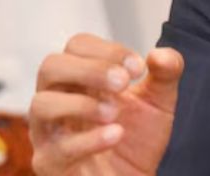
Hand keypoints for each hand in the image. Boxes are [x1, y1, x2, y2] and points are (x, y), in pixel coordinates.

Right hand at [29, 34, 183, 174]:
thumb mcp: (160, 101)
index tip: (138, 69)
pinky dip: (88, 139)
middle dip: (90, 70)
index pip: (78, 45)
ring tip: (114, 112)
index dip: (107, 50)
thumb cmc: (138, 138)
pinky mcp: (51, 164)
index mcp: (81, 79)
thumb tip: (161, 54)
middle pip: (51, 66)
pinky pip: (57, 149)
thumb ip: (167, 73)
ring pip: (41, 104)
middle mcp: (58, 99)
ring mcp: (49, 132)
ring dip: (81, 104)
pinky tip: (116, 134)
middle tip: (123, 83)